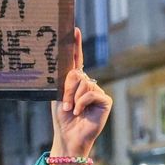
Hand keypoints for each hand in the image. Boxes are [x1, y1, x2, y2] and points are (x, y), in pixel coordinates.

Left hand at [49, 28, 111, 164]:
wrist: (68, 136)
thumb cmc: (62, 119)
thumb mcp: (58, 96)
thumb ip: (63, 81)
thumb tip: (70, 68)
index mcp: (75, 81)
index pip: (76, 59)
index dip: (76, 45)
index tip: (74, 29)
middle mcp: (88, 84)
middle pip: (77, 73)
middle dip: (67, 88)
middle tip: (64, 104)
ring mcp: (98, 91)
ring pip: (84, 83)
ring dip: (73, 98)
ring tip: (71, 110)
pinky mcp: (105, 100)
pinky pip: (91, 93)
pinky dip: (81, 103)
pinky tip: (79, 112)